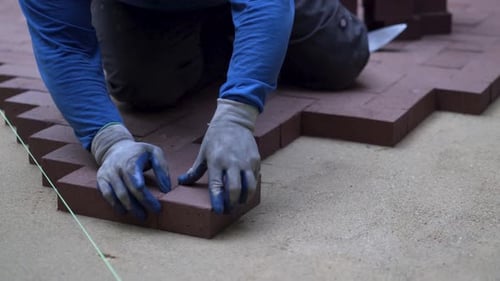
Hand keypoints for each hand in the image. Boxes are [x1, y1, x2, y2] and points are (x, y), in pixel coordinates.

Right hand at [91, 124, 170, 219]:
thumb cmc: (139, 152)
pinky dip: (114, 205)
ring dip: (128, 208)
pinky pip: (106, 195)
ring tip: (140, 215)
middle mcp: (116, 168)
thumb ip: (162, 168)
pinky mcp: (101, 179)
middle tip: (150, 214)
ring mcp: (107, 174)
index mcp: (130, 161)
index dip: (146, 197)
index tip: (156, 207)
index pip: (137, 183)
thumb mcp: (155, 152)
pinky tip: (124, 211)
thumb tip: (166, 189)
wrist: (116, 147)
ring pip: (116, 195)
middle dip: (139, 206)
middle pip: (127, 192)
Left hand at [178, 99, 259, 213]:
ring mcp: (246, 161)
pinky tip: (245, 189)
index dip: (218, 201)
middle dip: (232, 203)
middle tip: (228, 209)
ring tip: (239, 202)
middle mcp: (232, 162)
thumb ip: (194, 171)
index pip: (217, 186)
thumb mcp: (202, 153)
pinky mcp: (256, 160)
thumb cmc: (215, 138)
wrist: (234, 121)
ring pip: (250, 187)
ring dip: (244, 198)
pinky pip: (255, 178)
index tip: (219, 210)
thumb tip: (181, 182)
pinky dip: (251, 187)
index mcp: (216, 161)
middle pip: (235, 189)